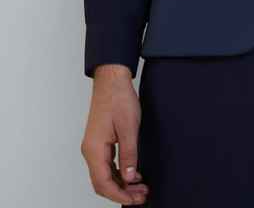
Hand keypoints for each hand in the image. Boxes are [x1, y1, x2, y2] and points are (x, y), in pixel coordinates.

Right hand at [80, 66, 148, 203]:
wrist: (112, 78)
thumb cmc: (118, 97)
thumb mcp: (129, 127)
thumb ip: (129, 154)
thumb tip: (130, 177)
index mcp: (94, 148)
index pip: (103, 183)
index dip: (119, 194)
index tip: (135, 199)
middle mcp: (90, 150)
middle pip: (102, 182)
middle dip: (121, 192)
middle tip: (141, 195)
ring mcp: (94, 146)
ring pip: (104, 174)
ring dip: (121, 183)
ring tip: (140, 187)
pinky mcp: (100, 141)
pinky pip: (106, 164)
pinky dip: (119, 173)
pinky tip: (133, 173)